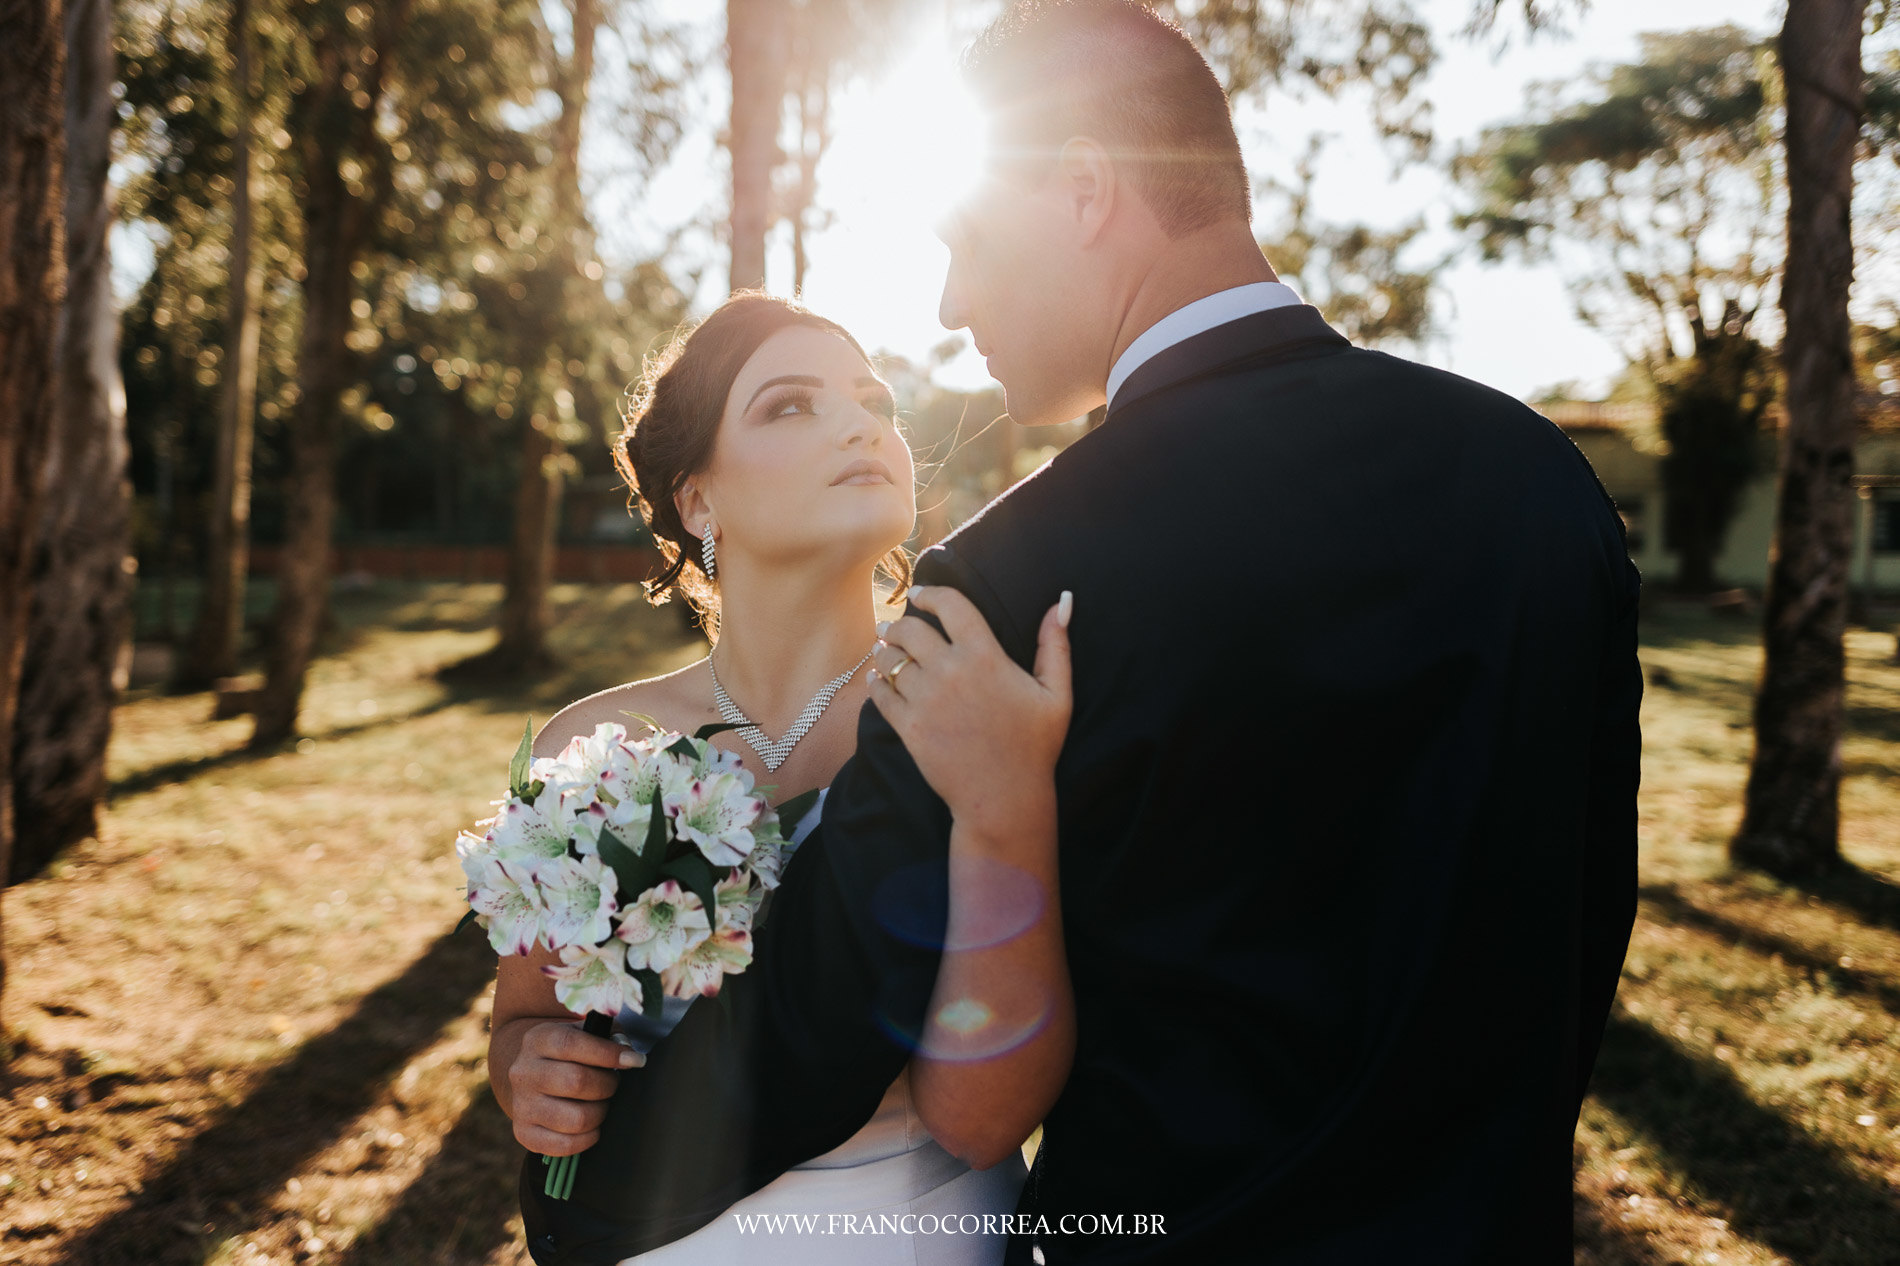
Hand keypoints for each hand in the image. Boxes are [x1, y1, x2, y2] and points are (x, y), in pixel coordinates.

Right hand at [505, 1019, 642, 1155]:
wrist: (533, 1075)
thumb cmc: (570, 1053)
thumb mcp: (584, 1032)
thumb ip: (609, 1037)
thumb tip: (628, 1056)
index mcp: (539, 1039)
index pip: (572, 1044)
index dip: (608, 1054)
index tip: (635, 1061)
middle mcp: (524, 1072)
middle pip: (576, 1082)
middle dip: (607, 1085)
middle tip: (613, 1084)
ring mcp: (521, 1105)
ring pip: (575, 1119)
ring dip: (600, 1113)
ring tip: (601, 1104)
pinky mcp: (523, 1133)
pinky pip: (564, 1145)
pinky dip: (588, 1138)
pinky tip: (592, 1125)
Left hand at [869, 585, 1072, 836]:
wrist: (1004, 797)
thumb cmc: (1034, 746)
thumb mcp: (1057, 693)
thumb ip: (1056, 645)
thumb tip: (1062, 600)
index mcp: (985, 656)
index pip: (950, 606)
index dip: (930, 594)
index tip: (920, 594)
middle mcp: (950, 672)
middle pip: (910, 630)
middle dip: (899, 624)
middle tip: (894, 627)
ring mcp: (926, 700)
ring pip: (890, 661)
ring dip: (885, 652)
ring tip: (884, 650)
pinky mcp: (909, 727)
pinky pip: (881, 694)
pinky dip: (876, 683)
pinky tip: (877, 680)